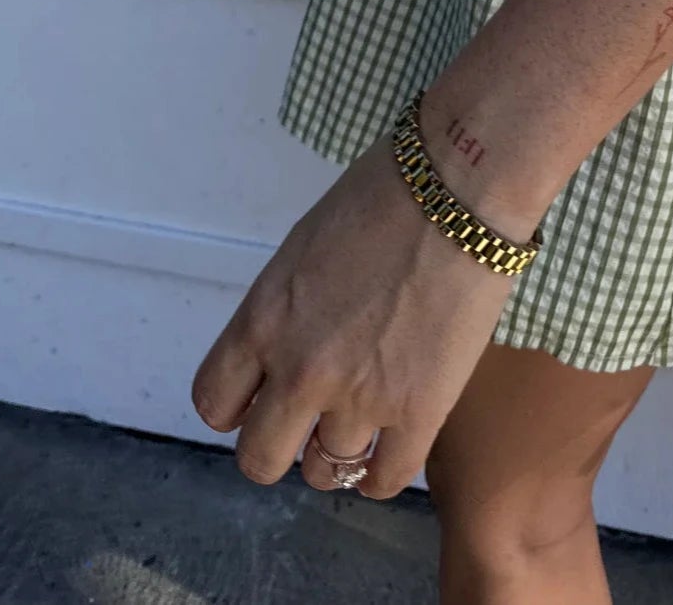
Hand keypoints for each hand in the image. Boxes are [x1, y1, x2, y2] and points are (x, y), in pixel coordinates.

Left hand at [189, 134, 517, 497]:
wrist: (458, 191)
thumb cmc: (382, 195)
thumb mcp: (304, 248)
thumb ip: (286, 310)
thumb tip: (295, 345)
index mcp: (263, 321)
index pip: (214, 403)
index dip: (237, 406)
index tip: (260, 397)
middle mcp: (300, 371)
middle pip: (259, 459)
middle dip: (278, 445)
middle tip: (307, 422)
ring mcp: (360, 399)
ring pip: (326, 474)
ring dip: (337, 453)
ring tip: (360, 424)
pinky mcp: (420, 412)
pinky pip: (384, 480)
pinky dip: (380, 473)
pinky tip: (392, 445)